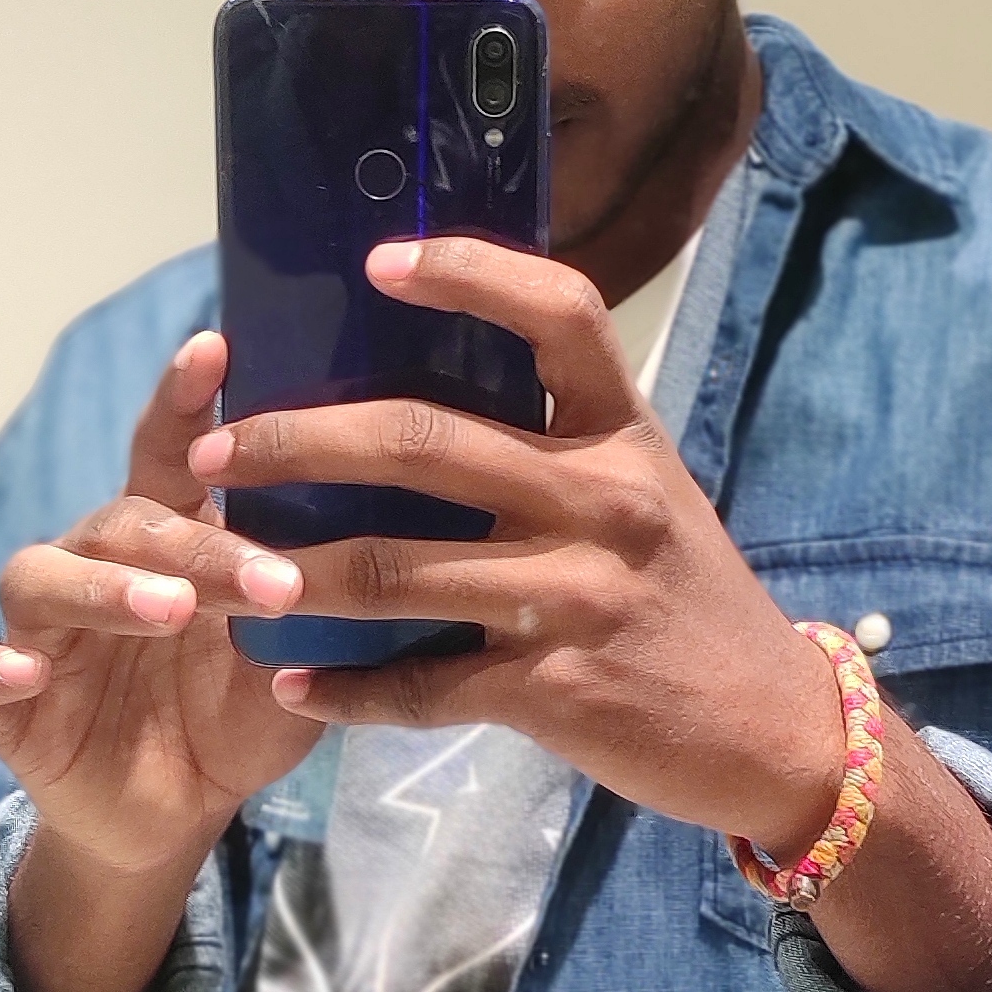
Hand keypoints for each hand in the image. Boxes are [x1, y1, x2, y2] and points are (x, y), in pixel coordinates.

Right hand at [0, 329, 316, 882]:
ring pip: (39, 577)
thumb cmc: (239, 714)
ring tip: (168, 608)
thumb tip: (385, 545)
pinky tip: (24, 673)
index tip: (216, 349)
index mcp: (166, 540)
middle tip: (270, 584)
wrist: (182, 816)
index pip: (168, 455)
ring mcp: (38, 632)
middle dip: (197, 547)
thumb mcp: (296, 662)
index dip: (183, 401)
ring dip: (104, 588)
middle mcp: (94, 567)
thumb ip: (318, 606)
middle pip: (123, 524)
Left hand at [184, 241, 846, 864]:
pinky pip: (425, 686)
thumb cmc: (687, 600)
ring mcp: (577, 597)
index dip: (469, 275)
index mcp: (624, 434)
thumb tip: (424, 391)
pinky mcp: (556, 690)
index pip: (558, 315)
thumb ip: (559, 445)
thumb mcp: (645, 496)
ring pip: (396, 570)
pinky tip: (295, 684)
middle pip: (424, 440)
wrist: (772, 729)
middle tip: (220, 450)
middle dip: (299, 441)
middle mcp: (602, 500)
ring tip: (224, 572)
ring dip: (293, 572)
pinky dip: (348, 690)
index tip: (378, 262)